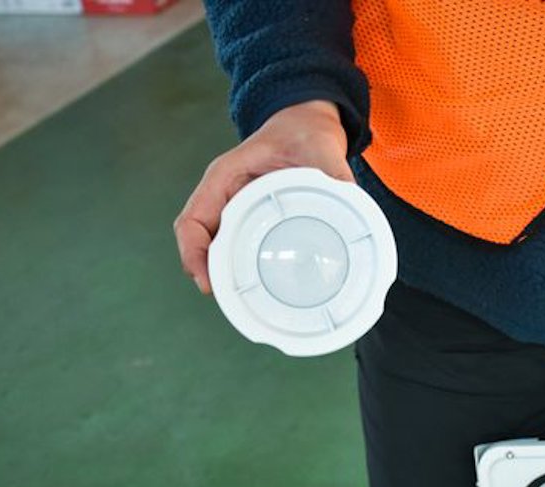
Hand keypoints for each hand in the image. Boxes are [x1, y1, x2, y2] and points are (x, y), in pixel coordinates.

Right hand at [174, 100, 352, 294]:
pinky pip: (234, 245)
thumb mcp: (319, 148)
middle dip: (208, 272)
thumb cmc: (304, 132)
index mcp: (226, 175)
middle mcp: (224, 194)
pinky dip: (238, 268)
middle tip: (230, 303)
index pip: (194, 219)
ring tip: (240, 304)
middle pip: (201, 240)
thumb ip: (334, 174)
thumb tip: (351, 200)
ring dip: (222, 274)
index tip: (207, 281)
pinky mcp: (249, 217)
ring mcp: (235, 208)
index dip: (194, 252)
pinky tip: (254, 288)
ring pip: (215, 247)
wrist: (307, 124)